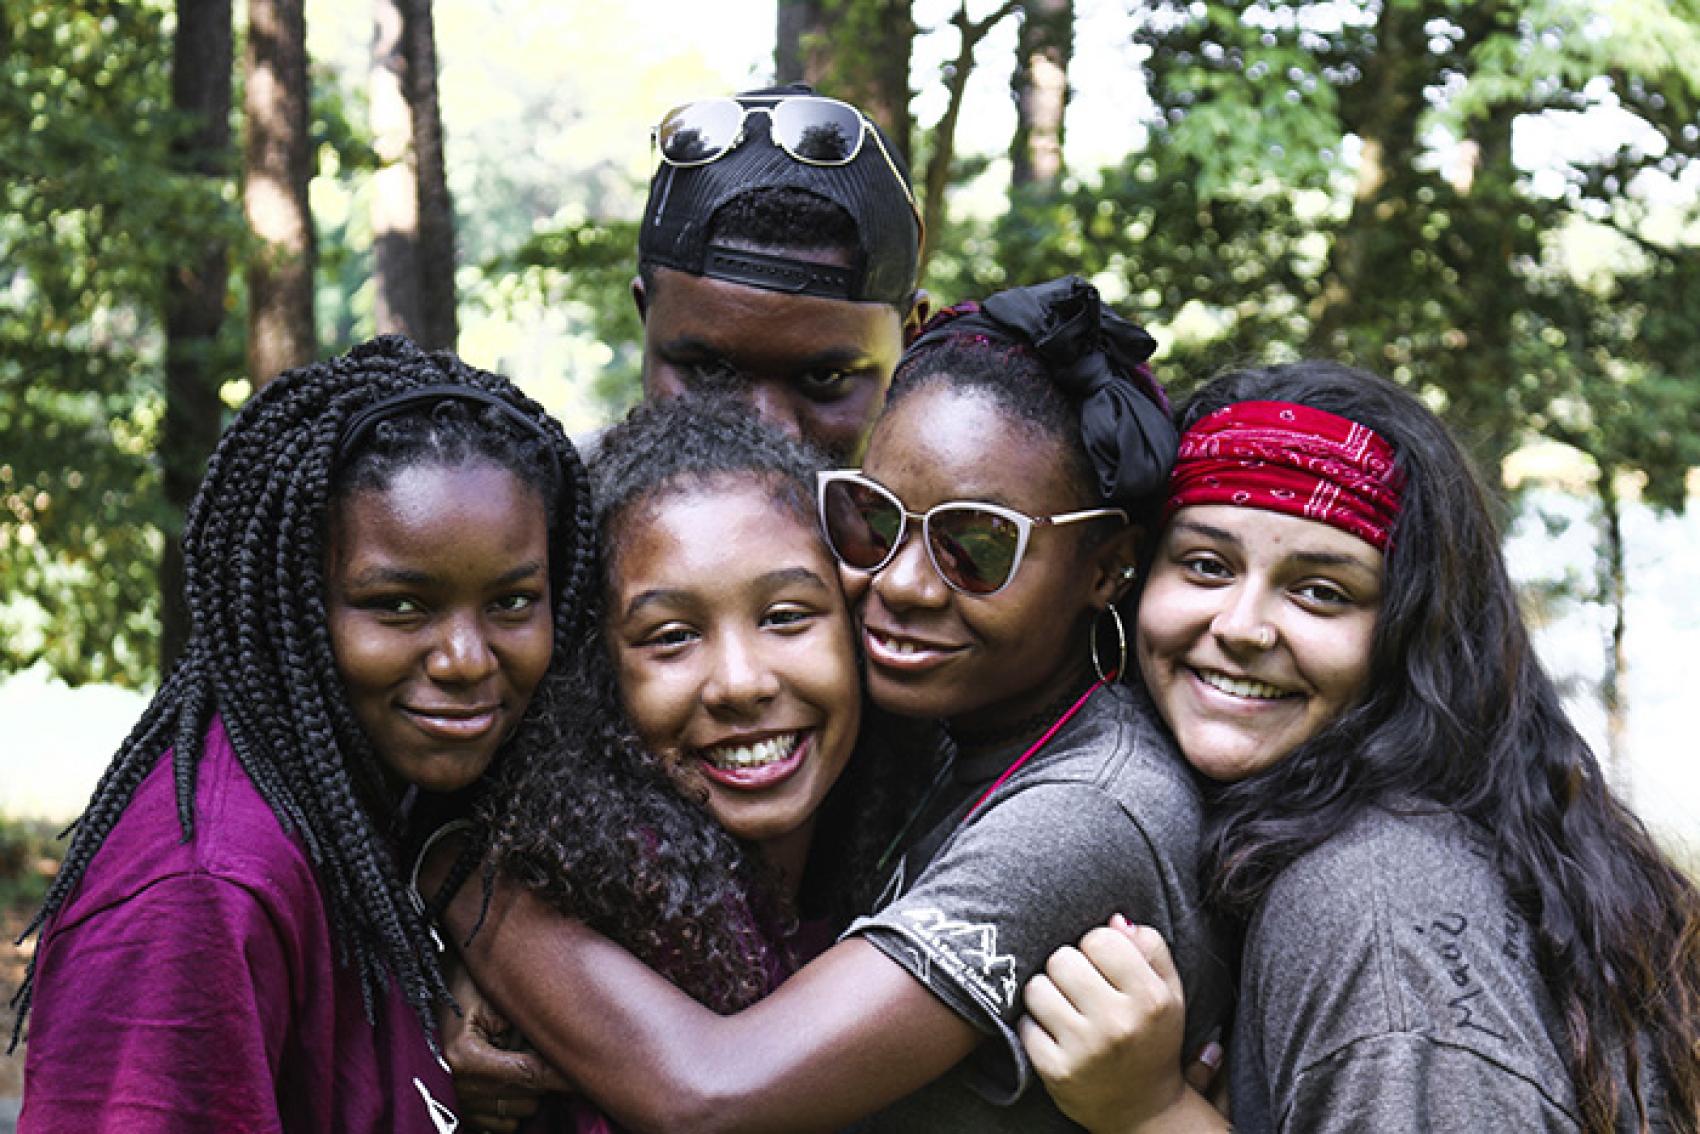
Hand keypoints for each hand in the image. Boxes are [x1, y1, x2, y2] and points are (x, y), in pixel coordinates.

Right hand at [442, 961, 571, 1131]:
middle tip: (537, 1048)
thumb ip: (524, 1025)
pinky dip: (512, 1105)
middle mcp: (459, 1087)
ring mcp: (457, 1105)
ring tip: (516, 1060)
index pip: (529, 1073)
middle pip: (528, 1097)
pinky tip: (507, 1079)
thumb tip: (563, 1046)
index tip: (588, 1075)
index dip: (562, 1075)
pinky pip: (503, 1124)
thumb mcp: (492, 998)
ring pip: (519, 1113)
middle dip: (542, 1076)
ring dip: (527, 1091)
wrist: (427, 998)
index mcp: (465, 1057)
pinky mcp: (459, 1115)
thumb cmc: (462, 988)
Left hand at [1018, 915, 1224, 1133]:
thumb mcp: (1169, 992)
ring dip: (1046, 992)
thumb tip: (1114, 918)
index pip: (1100, 938)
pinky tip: (1055, 1032)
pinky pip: (1025, 1023)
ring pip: (1037, 987)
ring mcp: (1085, 1050)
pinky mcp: (1055, 1071)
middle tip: (1080, 986)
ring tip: (1065, 1006)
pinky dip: (1035, 1024)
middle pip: (1062, 958)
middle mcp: (1118, 1024)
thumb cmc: (1152, 1037)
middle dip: (1068, 967)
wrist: (1144, 1109)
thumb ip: (1150, 948)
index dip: (1096, 946)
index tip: (1101, 964)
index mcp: (1150, 999)